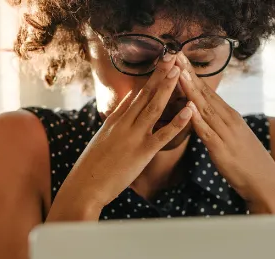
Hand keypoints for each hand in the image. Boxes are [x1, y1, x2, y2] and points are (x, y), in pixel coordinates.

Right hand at [51, 54, 192, 218]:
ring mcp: (133, 136)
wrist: (84, 186)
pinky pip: (163, 135)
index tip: (161, 63)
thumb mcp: (102, 140)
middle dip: (160, 74)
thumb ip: (115, 122)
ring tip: (179, 71)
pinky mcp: (142, 152)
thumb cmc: (92, 168)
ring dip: (168, 88)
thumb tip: (124, 107)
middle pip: (145, 94)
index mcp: (115, 120)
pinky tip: (190, 110)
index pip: (136, 95)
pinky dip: (178, 122)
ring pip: (154, 107)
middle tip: (173, 56)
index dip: (150, 78)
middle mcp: (124, 124)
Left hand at [176, 53, 274, 213]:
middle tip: (175, 54)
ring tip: (178, 73)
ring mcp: (226, 134)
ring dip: (190, 90)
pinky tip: (188, 108)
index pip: (208, 91)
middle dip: (188, 74)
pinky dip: (197, 119)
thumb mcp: (233, 138)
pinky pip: (207, 132)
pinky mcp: (221, 150)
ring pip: (204, 108)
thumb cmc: (247, 163)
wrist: (265, 183)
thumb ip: (219, 125)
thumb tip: (205, 116)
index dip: (192, 74)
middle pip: (205, 93)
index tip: (180, 57)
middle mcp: (229, 120)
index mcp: (230, 116)